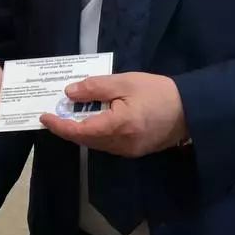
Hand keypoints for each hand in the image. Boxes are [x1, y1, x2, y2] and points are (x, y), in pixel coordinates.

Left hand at [38, 73, 187, 157]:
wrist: (191, 110)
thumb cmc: (158, 92)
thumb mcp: (125, 82)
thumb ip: (96, 88)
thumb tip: (69, 93)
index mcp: (116, 127)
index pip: (78, 131)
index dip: (58, 125)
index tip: (44, 116)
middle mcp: (119, 145)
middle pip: (84, 139)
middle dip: (67, 126)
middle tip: (55, 110)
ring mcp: (127, 151)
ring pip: (95, 143)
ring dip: (81, 130)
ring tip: (71, 112)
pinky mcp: (134, 151)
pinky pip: (107, 144)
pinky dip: (95, 133)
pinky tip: (93, 119)